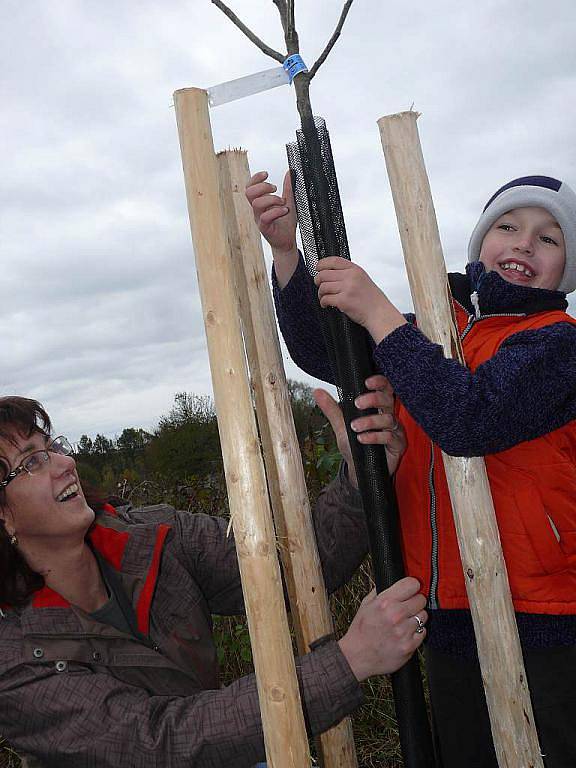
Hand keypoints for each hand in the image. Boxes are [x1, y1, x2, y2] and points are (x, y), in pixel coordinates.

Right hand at [245, 171, 298, 287]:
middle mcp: (257, 210)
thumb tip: (290, 172)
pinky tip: (285, 210)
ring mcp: (259, 219)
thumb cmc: (285, 223)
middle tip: (275, 189)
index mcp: (260, 202)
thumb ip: (288, 188)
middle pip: (249, 193)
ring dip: (271, 199)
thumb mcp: (289, 201)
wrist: (287, 240)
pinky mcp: (265, 228)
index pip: (250, 187)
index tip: (266, 174)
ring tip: (282, 202)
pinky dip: (276, 211)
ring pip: (257, 204)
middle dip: (262, 187)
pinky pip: (265, 217)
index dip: (255, 178)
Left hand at [314, 375, 405, 484]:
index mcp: (378, 408)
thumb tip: (317, 391)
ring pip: (388, 419)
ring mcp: (395, 431)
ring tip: (354, 427)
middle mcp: (389, 416)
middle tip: (357, 404)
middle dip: (373, 399)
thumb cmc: (354, 445)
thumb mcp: (340, 425)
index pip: (384, 389)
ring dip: (370, 421)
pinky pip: (389, 437)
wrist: (357, 470)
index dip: (379, 382)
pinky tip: (362, 439)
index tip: (366, 382)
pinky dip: (374, 436)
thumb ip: (331, 409)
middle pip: (388, 400)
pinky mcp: (398, 445)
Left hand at [315, 257, 405, 341]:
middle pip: (324, 274)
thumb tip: (329, 273)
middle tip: (319, 286)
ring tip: (324, 297)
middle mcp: (351, 277)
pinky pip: (326, 299)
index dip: (322, 264)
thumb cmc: (372, 299)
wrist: (379, 313)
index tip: (318, 268)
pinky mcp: (343, 301)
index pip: (334, 261)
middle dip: (318, 281)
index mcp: (355, 270)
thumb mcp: (362, 279)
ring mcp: (347, 288)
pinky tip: (326, 304)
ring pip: (323, 287)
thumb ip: (348, 274)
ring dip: (321, 293)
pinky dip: (323, 302)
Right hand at [338, 577, 426, 680]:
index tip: (411, 590)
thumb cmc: (361, 630)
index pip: (412, 584)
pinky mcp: (409, 646)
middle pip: (421, 599)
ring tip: (405, 622)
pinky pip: (423, 632)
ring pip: (424, 615)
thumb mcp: (365, 604)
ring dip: (416, 618)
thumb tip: (394, 581)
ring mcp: (404, 631)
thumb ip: (380, 591)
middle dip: (415, 602)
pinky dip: (417, 632)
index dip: (412, 586)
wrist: (357, 656)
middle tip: (407, 607)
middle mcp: (396, 615)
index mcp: (385, 602)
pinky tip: (405, 634)